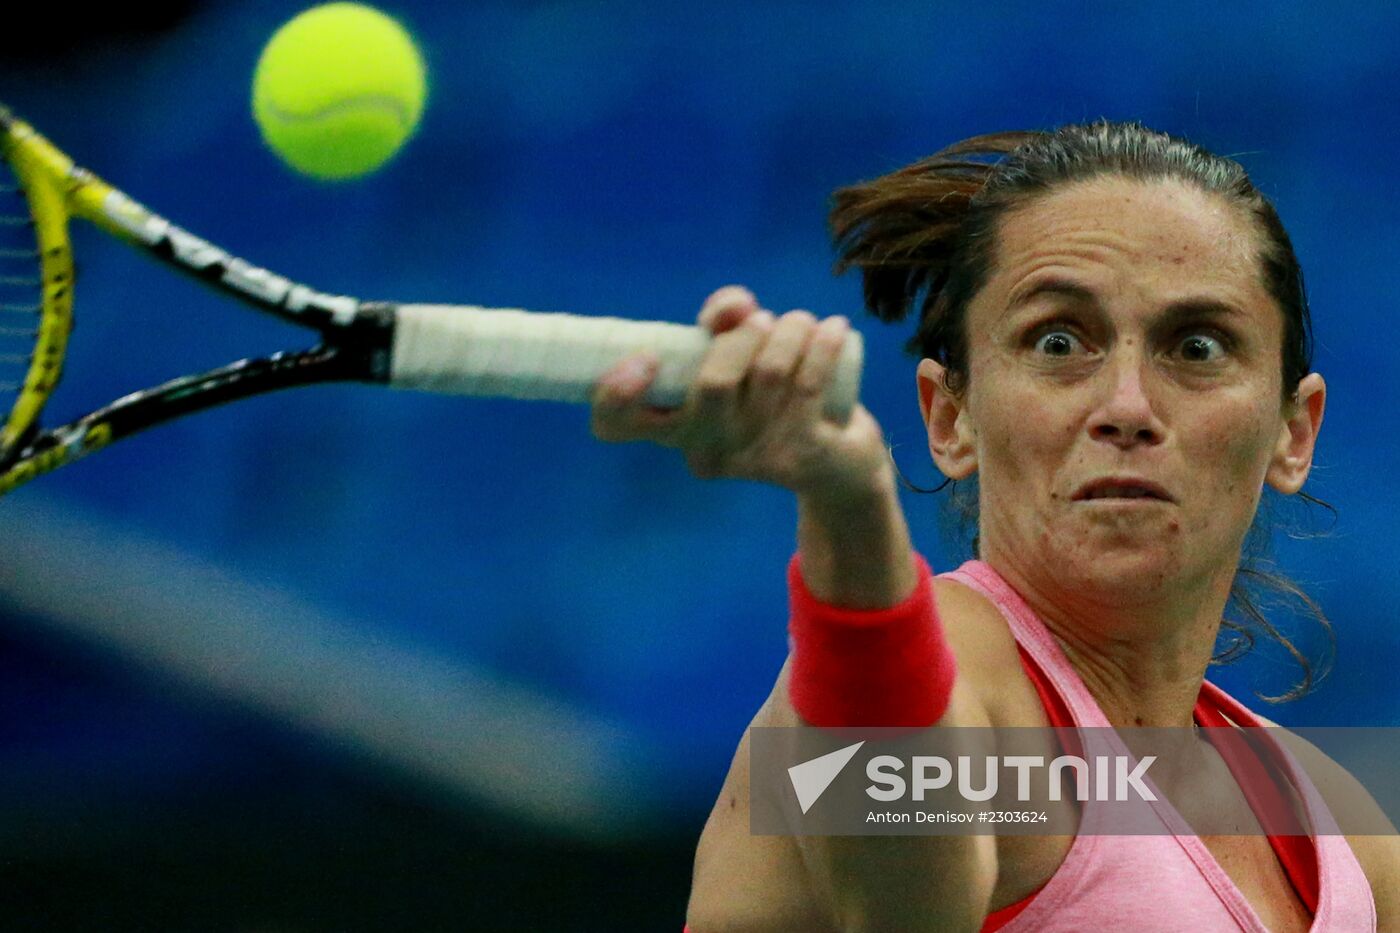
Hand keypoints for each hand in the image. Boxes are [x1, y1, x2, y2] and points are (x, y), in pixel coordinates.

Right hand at [590, 285, 891, 502]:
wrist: (840, 464)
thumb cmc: (775, 400)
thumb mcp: (738, 357)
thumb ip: (723, 323)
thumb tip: (735, 309)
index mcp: (674, 429)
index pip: (615, 425)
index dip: (615, 394)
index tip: (646, 358)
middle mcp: (706, 451)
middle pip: (711, 385)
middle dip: (743, 336)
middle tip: (763, 322)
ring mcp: (754, 458)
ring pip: (769, 375)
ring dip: (790, 329)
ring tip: (801, 323)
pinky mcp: (803, 456)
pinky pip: (810, 385)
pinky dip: (823, 345)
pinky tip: (834, 328)